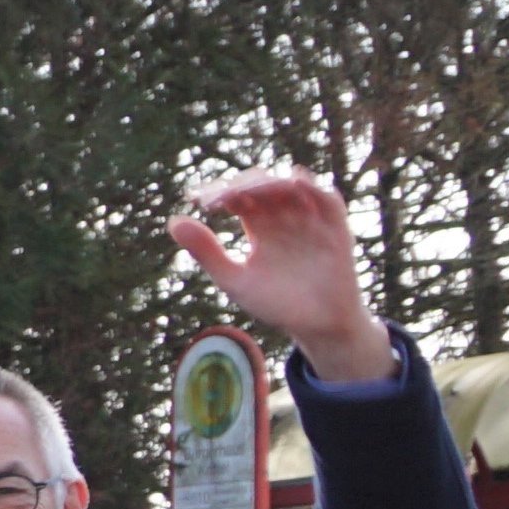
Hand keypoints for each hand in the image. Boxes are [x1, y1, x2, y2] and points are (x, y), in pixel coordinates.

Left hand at [172, 167, 395, 386]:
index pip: (238, 196)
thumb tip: (173, 222)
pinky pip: (328, 199)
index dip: (219, 192)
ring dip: (269, 183)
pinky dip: (313, 189)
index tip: (197, 199)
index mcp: (259, 226)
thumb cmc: (275, 302)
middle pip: (263, 185)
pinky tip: (294, 185)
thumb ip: (207, 252)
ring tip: (244, 192)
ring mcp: (311, 219)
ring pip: (292, 185)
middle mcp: (285, 217)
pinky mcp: (336, 228)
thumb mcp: (234, 280)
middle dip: (240, 186)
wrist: (316, 324)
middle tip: (218, 198)